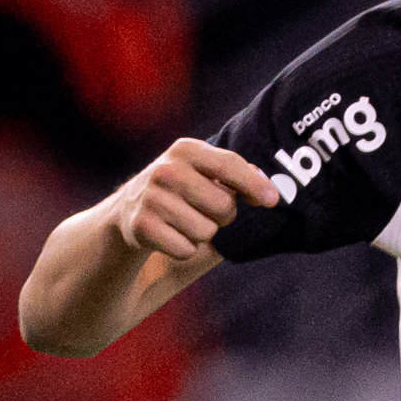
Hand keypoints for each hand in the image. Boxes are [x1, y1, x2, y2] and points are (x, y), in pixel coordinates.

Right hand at [114, 139, 278, 260]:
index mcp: (186, 150)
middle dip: (223, 215)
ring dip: (203, 233)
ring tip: (185, 220)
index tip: (272, 200)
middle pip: (223, 206)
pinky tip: (171, 234)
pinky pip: (186, 250)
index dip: (254, 184)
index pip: (229, 165)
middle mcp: (165, 170)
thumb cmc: (182, 189)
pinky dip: (185, 248)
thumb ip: (237, 174)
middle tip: (205, 210)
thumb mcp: (203, 170)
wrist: (128, 210)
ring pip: (206, 231)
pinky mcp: (142, 226)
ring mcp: (151, 198)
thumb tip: (269, 190)